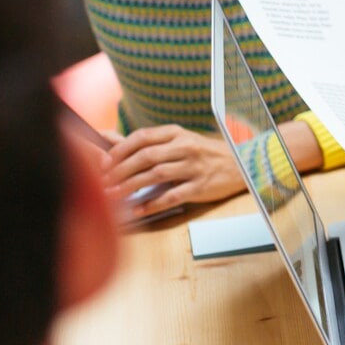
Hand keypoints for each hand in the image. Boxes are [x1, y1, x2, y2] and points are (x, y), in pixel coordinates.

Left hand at [103, 126, 245, 217]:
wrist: (242, 164)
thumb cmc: (204, 153)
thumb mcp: (178, 141)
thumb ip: (144, 142)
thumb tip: (106, 138)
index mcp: (177, 134)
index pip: (143, 137)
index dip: (120, 150)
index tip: (103, 163)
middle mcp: (186, 147)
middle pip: (146, 157)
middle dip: (120, 171)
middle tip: (103, 184)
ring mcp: (194, 167)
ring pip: (156, 175)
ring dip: (130, 187)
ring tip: (112, 197)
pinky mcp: (201, 186)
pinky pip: (172, 196)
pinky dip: (152, 204)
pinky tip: (137, 210)